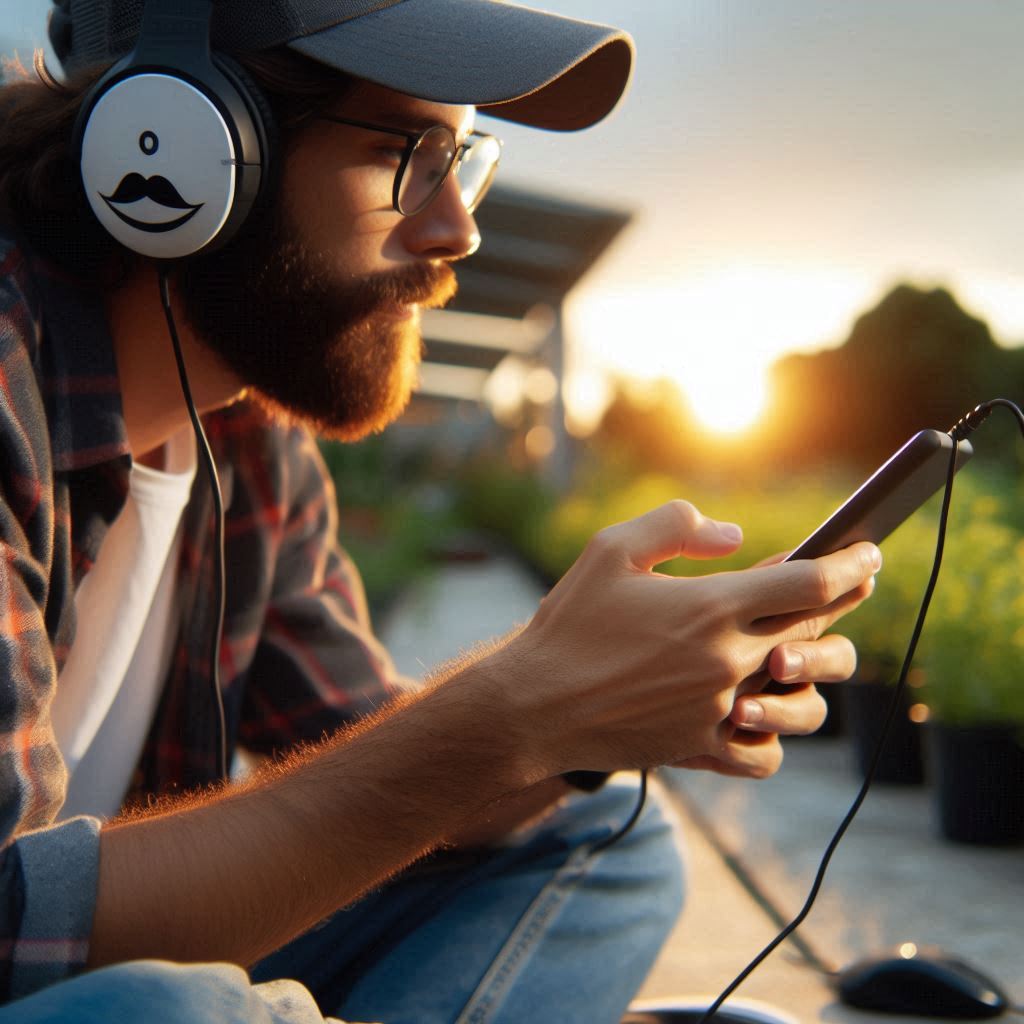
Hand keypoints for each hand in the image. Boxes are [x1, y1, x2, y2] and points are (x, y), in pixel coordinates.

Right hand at [491, 501, 878, 781]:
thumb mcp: (611, 549)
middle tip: (853, 583)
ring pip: (803, 698)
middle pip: (815, 631)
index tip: (869, 553)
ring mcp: (718, 710)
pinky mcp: (700, 745)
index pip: (810, 584)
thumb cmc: (570, 622)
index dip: (849, 564)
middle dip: (844, 601)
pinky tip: (759, 714)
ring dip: (812, 671)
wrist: (532, 705)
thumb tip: (734, 535)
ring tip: (795, 652)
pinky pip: (765, 755)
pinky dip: (773, 737)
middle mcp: (725, 660)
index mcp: (710, 606)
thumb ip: (676, 526)